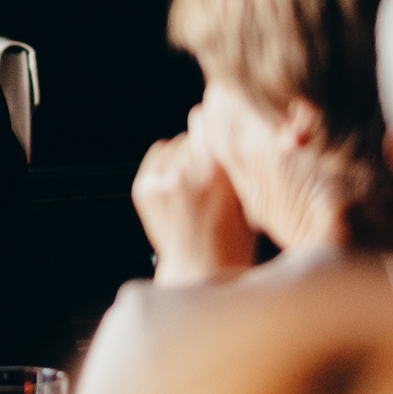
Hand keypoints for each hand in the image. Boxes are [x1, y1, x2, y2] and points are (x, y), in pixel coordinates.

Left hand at [131, 129, 255, 286]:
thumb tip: (229, 134)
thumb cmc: (232, 243)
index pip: (210, 122)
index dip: (217, 128)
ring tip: (196, 186)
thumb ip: (237, 166)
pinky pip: (159, 156)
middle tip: (212, 174)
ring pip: (176, 145)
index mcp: (216, 171)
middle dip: (203, 151)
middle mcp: (185, 171)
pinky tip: (180, 184)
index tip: (221, 132)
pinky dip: (168, 164)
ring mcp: (160, 180)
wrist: (199, 271)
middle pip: (194, 136)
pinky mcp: (144, 187)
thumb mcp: (248, 199)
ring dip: (185, 158)